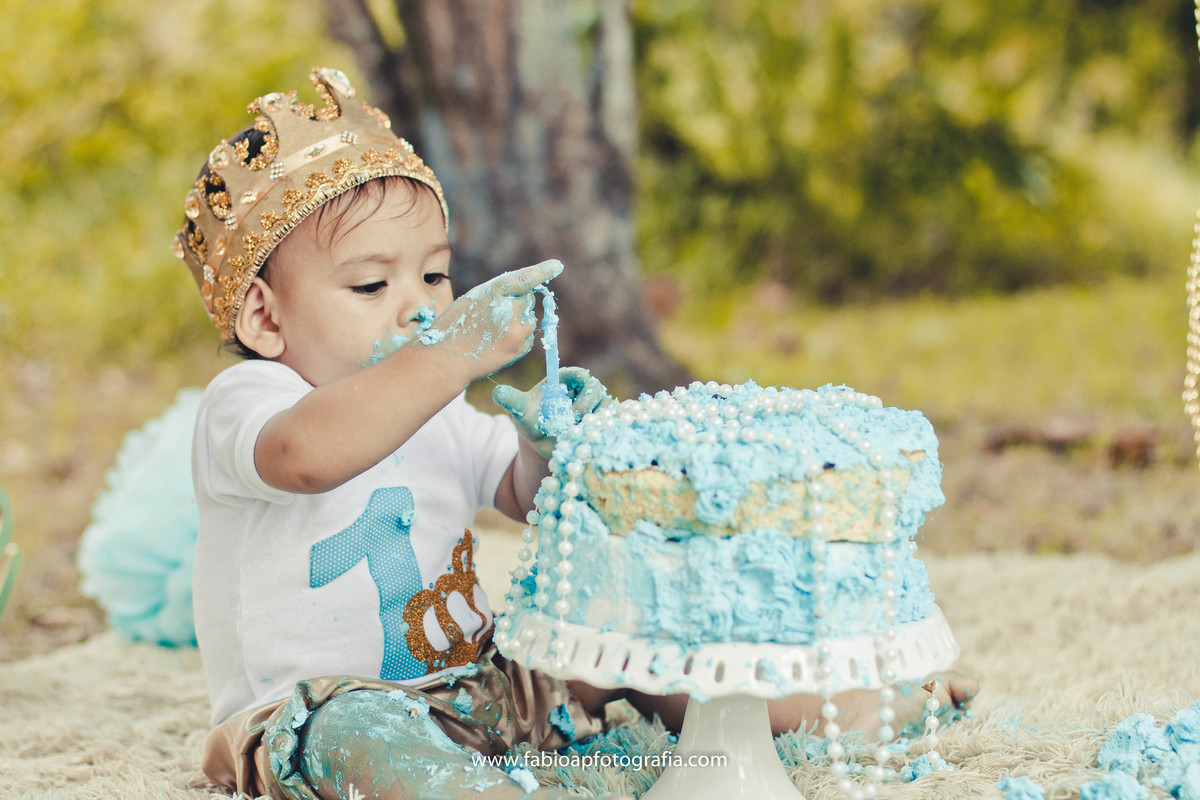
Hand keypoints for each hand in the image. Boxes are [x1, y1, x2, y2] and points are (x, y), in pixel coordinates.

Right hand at [417, 260, 561, 378]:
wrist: (448, 359)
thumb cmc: (456, 325)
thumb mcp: (473, 298)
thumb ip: (499, 293)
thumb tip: (525, 293)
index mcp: (494, 291)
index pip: (524, 279)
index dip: (542, 271)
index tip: (557, 266)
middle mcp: (510, 309)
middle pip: (527, 298)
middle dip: (517, 303)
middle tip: (494, 315)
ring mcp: (517, 330)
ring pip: (529, 317)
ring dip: (518, 320)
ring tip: (493, 331)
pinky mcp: (521, 346)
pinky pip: (527, 334)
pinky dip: (517, 335)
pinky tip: (498, 341)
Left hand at [492, 367, 609, 458]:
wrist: (542, 442)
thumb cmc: (530, 420)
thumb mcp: (520, 411)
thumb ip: (512, 400)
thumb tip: (497, 391)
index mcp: (563, 380)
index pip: (578, 373)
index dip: (580, 378)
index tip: (577, 387)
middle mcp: (581, 391)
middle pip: (595, 387)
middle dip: (586, 402)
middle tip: (574, 416)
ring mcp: (593, 407)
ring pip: (606, 405)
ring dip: (595, 417)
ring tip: (580, 428)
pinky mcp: (599, 422)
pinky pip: (609, 422)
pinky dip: (602, 428)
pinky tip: (589, 435)